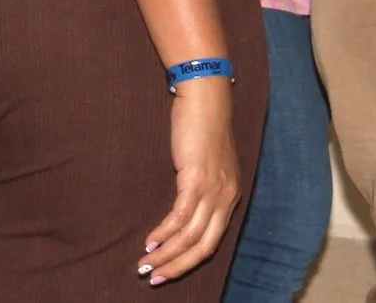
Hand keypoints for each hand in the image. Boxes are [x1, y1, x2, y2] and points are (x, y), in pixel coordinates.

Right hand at [141, 76, 240, 284]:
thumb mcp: (210, 163)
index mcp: (231, 196)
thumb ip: (203, 186)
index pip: (213, 242)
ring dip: (166, 254)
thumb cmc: (203, 126)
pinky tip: (150, 241)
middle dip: (178, 267)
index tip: (168, 272)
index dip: (189, 260)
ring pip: (190, 236)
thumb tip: (185, 209)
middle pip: (204, 247)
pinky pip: (180, 216)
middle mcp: (227, 197)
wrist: (206, 97)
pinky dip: (164, 232)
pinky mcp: (196, 178)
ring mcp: (214, 190)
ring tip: (144, 264)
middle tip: (153, 278)